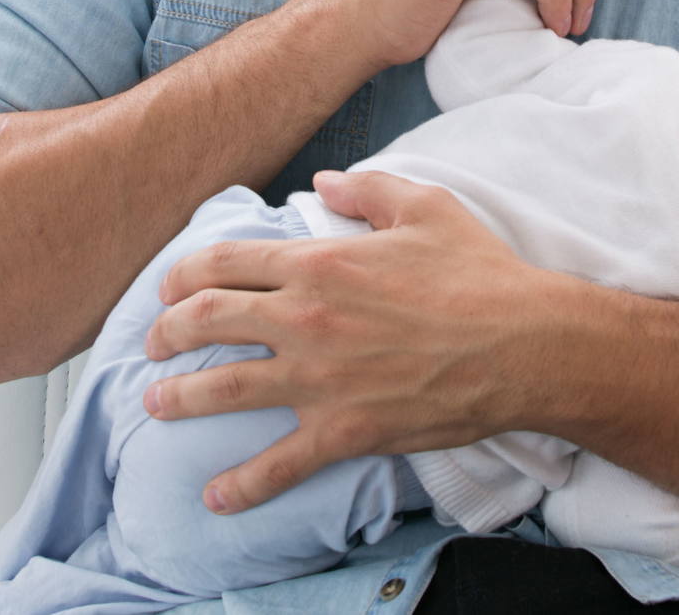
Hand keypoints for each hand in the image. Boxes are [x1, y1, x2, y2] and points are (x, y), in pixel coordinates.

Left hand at [142, 170, 564, 514]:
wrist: (524, 344)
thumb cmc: (480, 273)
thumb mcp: (426, 206)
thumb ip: (367, 188)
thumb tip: (323, 180)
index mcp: (320, 261)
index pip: (224, 263)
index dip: (182, 274)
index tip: (168, 288)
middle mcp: (306, 318)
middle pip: (206, 321)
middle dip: (166, 332)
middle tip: (154, 344)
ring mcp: (320, 379)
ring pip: (222, 389)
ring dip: (178, 397)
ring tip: (157, 403)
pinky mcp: (344, 430)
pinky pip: (279, 464)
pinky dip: (241, 485)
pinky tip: (216, 497)